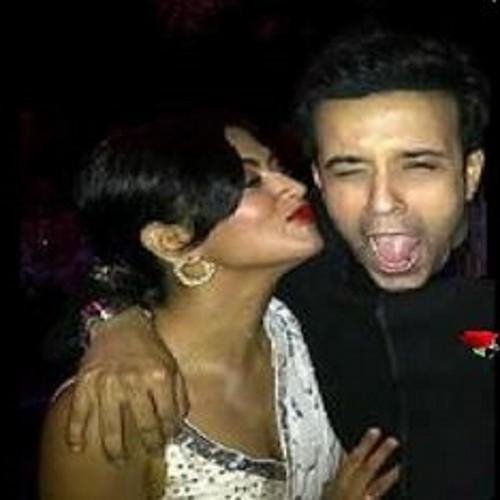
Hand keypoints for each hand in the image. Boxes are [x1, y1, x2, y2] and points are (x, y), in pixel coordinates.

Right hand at [66, 307, 188, 462]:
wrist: (119, 322)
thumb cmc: (148, 346)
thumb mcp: (171, 364)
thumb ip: (179, 393)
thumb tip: (178, 422)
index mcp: (158, 376)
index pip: (166, 416)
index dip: (168, 433)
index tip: (166, 440)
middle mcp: (133, 382)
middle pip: (142, 426)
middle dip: (149, 444)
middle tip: (149, 453)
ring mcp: (107, 383)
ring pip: (111, 427)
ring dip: (115, 449)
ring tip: (118, 460)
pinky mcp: (86, 382)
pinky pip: (80, 412)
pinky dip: (76, 432)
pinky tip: (78, 446)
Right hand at [323, 428, 399, 499]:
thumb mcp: (325, 495)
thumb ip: (330, 485)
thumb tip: (331, 478)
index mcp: (339, 484)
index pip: (353, 458)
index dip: (365, 444)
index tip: (375, 431)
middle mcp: (353, 492)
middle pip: (369, 468)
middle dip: (381, 453)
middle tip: (393, 441)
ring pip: (378, 486)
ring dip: (390, 476)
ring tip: (400, 466)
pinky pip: (378, 498)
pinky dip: (384, 491)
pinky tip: (394, 491)